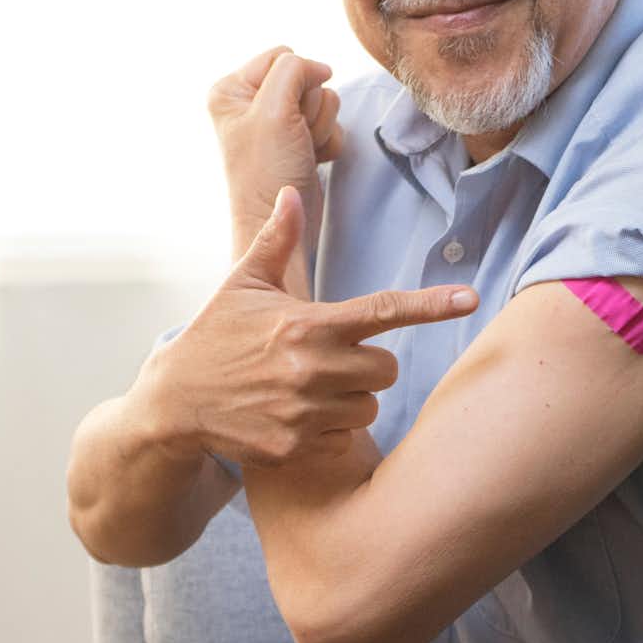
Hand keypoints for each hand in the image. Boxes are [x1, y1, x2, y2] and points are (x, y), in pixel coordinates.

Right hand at [140, 188, 477, 467]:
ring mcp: (303, 411)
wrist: (172, 402)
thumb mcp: (243, 285)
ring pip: (369, 406)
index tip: (471, 299)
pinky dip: (328, 430)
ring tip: (309, 389)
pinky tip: (294, 417)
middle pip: (387, 369)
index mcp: (307, 324)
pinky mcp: (294, 447)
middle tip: (330, 360)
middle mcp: (311, 367)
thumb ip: (276, 242)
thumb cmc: (214, 336)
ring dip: (351, 399)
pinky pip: (343, 439)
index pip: (384, 310)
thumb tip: (290, 194)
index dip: (432, 305)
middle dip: (369, 365)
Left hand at [209, 47, 343, 256]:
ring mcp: (277, 122)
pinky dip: (327, 143)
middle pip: (307, 79)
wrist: (282, 224)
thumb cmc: (268, 172)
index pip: (284, 56)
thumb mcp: (274, 110)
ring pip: (323, 101)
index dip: (297, 83)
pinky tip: (310, 160)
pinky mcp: (299, 140)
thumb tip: (321, 68)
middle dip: (310, 109)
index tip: (284, 117)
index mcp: (231, 89)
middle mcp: (252, 102)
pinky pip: (330, 124)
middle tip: (294, 137)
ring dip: (320, 128)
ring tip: (301, 150)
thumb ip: (294, 71)